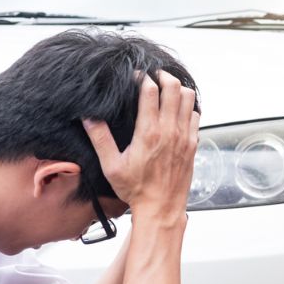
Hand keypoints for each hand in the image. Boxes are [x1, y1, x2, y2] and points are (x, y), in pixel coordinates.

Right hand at [83, 72, 199, 220]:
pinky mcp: (193, 144)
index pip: (150, 91)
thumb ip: (100, 138)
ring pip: (189, 98)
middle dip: (163, 76)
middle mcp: (170, 130)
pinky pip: (195, 115)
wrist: (162, 208)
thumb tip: (88, 117)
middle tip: (154, 75)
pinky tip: (176, 110)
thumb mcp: (111, 165)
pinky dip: (188, 107)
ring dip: (178, 89)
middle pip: (174, 87)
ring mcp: (185, 136)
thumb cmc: (136, 189)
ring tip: (166, 89)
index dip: (143, 77)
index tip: (136, 75)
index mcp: (148, 132)